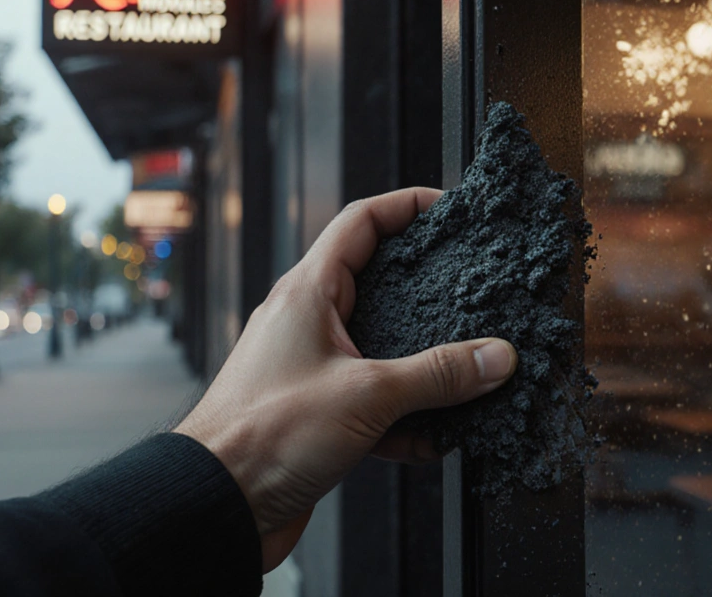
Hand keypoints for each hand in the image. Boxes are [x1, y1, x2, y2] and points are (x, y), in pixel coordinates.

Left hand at [174, 187, 518, 571]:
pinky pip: (375, 402)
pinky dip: (406, 418)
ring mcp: (312, 367)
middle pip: (378, 283)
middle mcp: (307, 322)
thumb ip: (437, 375)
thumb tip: (494, 357)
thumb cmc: (262, 436)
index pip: (361, 222)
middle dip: (428, 289)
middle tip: (472, 286)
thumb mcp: (368, 395)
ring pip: (382, 349)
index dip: (407, 205)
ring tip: (468, 374)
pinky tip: (434, 439)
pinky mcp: (318, 413)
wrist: (217, 506)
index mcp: (307, 293)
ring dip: (423, 366)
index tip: (451, 208)